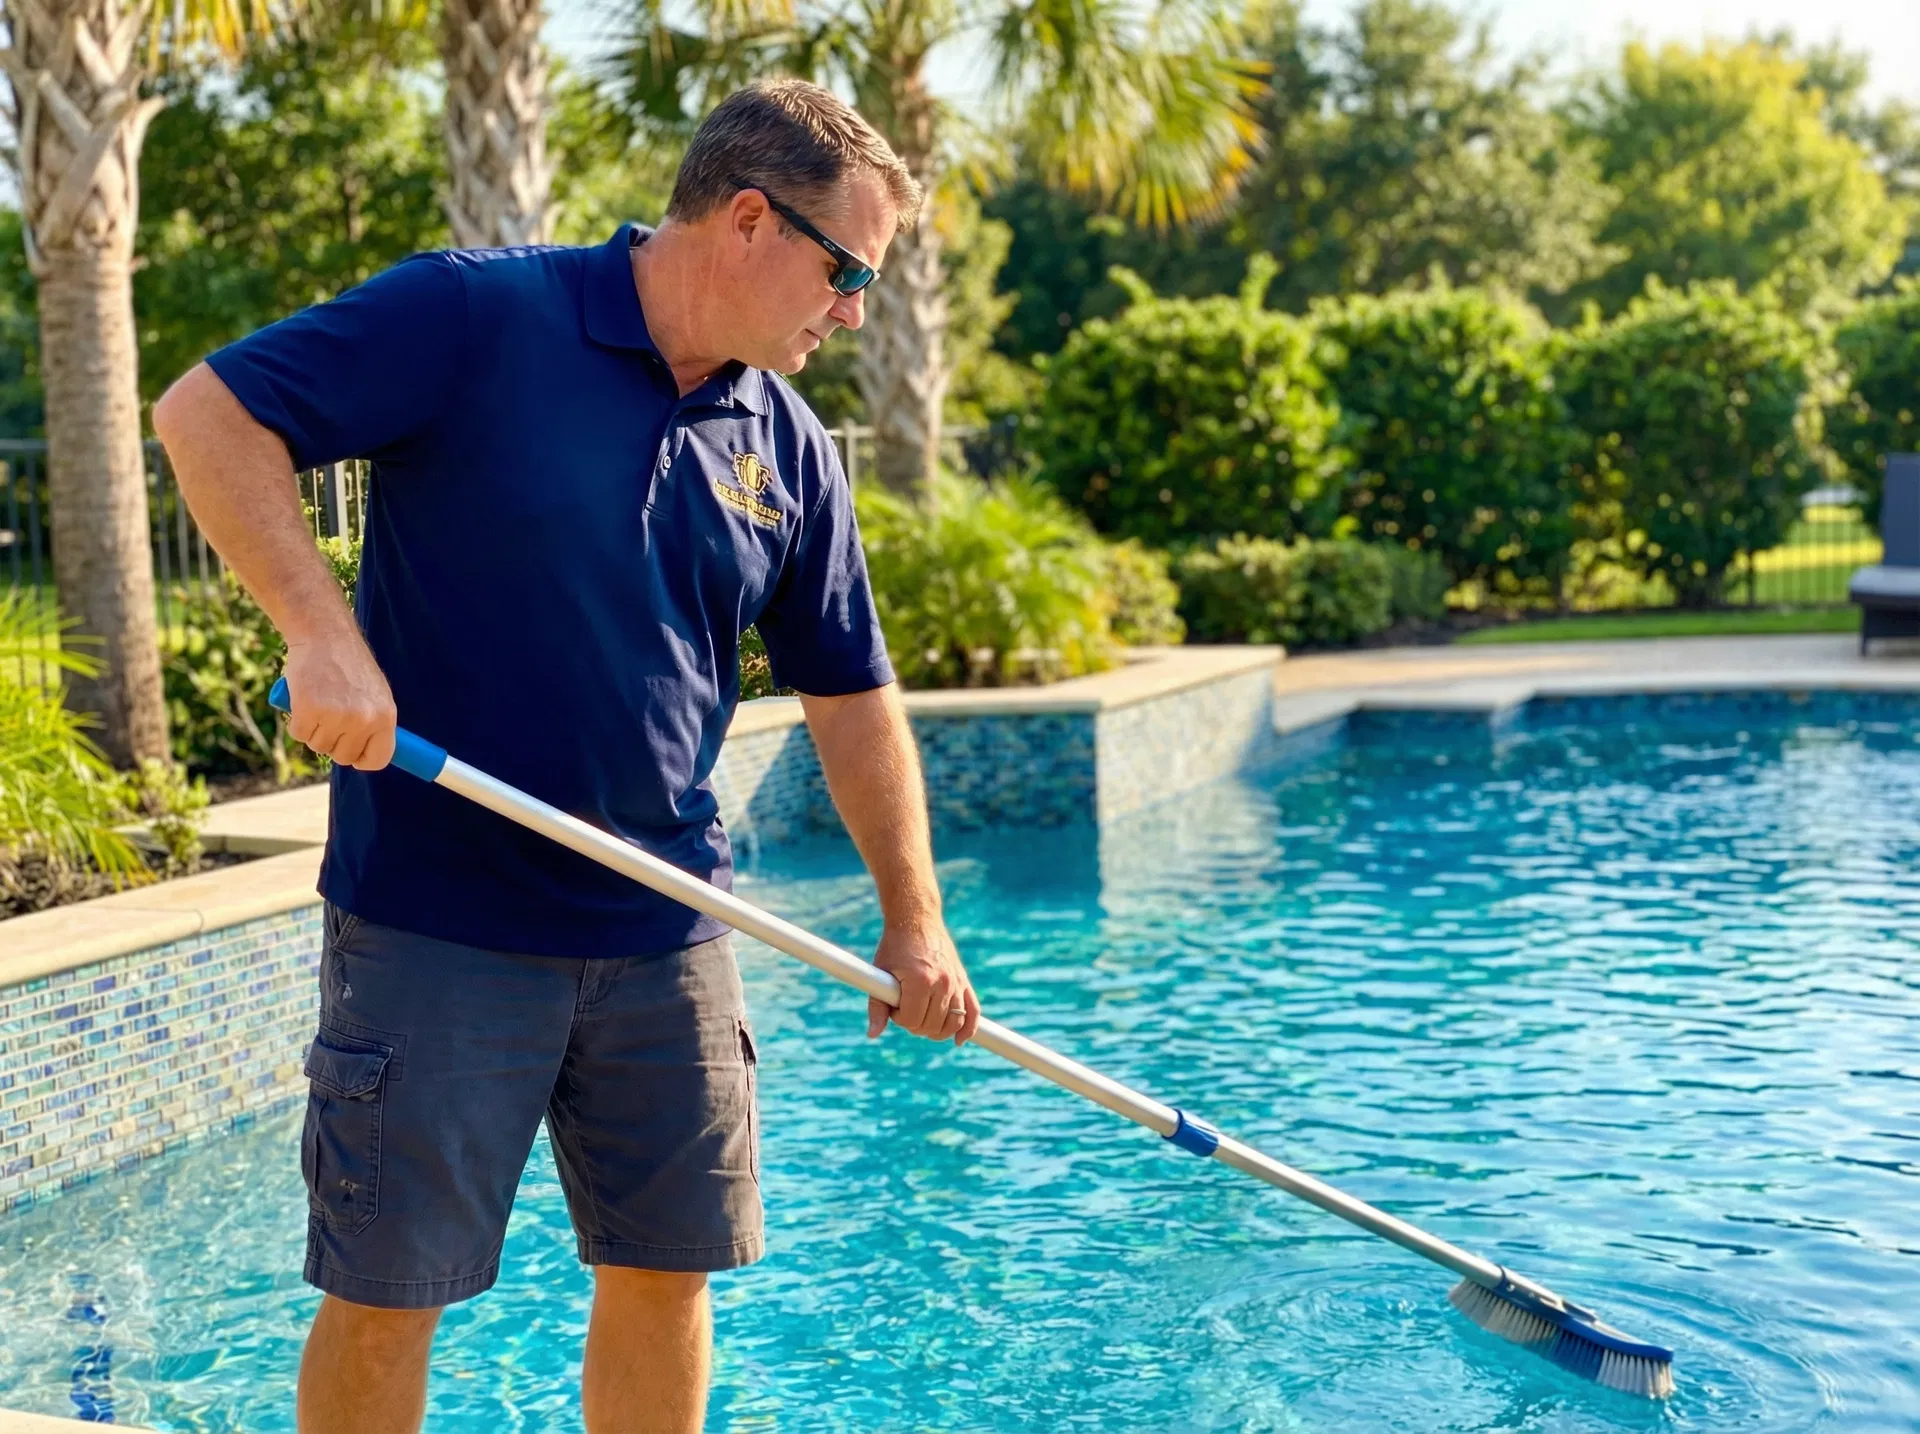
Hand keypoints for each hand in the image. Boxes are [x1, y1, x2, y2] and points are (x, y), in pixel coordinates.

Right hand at [283, 637, 397, 770]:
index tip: (353, 754)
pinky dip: (297, 721)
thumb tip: (368, 753)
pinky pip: (299, 734)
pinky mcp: (310, 711)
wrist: (325, 634)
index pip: (379, 758)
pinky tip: (303, 699)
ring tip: (319, 701)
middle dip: (333, 742)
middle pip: (344, 756)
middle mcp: (365, 719)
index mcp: (386, 716)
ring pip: (319, 746)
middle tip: (329, 717)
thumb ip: (373, 722)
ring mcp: (337, 717)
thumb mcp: (374, 693)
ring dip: (314, 730)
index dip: (362, 759)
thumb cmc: (348, 664)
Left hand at [868, 916, 979, 1045]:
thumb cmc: (895, 946)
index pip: (911, 1021)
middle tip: (905, 1007)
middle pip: (931, 1026)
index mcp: (920, 981)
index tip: (893, 1005)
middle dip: (915, 1023)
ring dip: (936, 1030)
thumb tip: (873, 1034)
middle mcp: (942, 983)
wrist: (917, 920)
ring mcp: (956, 982)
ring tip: (922, 1017)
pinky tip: (959, 1040)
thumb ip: (877, 1006)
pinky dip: (969, 1029)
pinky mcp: (964, 981)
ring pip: (953, 1023)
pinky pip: (974, 1012)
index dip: (899, 1018)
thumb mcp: (881, 973)